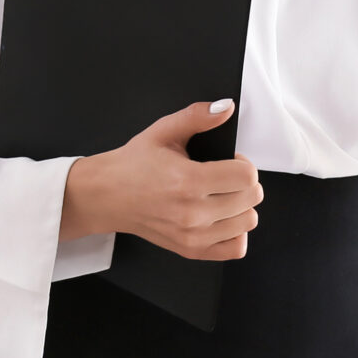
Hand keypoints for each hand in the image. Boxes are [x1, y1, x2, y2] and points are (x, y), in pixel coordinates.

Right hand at [60, 100, 263, 260]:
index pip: (247, 176)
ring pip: (248, 222)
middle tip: (224, 177)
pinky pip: (235, 248)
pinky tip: (222, 218)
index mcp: (188, 181)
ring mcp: (192, 236)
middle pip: (251, 198)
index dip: (243, 163)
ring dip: (241, 206)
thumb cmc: (133, 165)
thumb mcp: (163, 131)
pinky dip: (235, 232)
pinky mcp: (190, 250)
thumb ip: (197, 116)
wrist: (105, 196)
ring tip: (221, 196)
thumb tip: (225, 107)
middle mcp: (192, 213)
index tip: (229, 161)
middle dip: (244, 183)